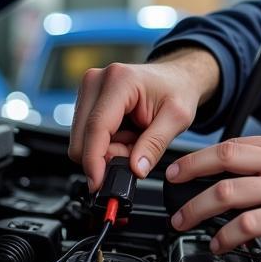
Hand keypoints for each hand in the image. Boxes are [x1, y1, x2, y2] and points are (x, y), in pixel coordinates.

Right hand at [68, 47, 219, 189]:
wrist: (177, 77)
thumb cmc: (178, 90)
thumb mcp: (177, 119)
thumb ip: (155, 145)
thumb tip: (136, 169)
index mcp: (120, 80)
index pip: (96, 127)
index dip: (94, 160)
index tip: (98, 183)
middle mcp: (97, 81)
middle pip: (82, 137)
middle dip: (107, 157)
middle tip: (137, 155)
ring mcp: (89, 89)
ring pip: (83, 140)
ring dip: (108, 151)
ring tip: (135, 140)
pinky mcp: (87, 100)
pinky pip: (87, 136)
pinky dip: (107, 144)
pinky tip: (126, 135)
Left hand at [166, 133, 260, 261]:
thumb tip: (252, 177)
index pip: (235, 144)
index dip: (202, 155)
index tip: (183, 166)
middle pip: (222, 159)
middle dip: (188, 172)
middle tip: (170, 186)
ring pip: (227, 192)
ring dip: (198, 209)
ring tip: (184, 222)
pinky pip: (246, 224)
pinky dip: (225, 236)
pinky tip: (219, 244)